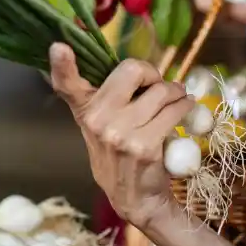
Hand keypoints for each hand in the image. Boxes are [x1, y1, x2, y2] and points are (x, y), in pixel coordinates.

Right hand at [48, 43, 195, 226]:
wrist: (135, 199)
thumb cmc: (120, 156)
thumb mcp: (100, 128)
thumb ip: (106, 99)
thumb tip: (137, 68)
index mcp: (85, 111)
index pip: (66, 84)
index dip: (61, 64)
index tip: (59, 46)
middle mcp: (98, 120)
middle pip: (132, 70)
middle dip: (152, 73)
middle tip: (159, 85)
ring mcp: (120, 134)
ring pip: (161, 91)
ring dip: (176, 92)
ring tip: (177, 99)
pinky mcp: (145, 146)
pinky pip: (174, 111)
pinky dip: (186, 106)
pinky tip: (186, 109)